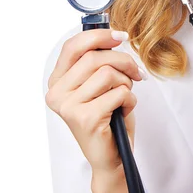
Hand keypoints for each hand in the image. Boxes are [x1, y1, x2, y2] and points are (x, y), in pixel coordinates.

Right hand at [45, 29, 142, 174]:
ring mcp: (69, 107)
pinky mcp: (86, 119)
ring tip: (124, 96)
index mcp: (57, 81)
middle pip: (94, 57)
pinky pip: (118, 93)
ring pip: (107, 73)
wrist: (111, 157)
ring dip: (126, 82)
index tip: (120, 36)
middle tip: (135, 72)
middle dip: (123, 61)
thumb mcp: (100, 84)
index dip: (99, 36)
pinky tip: (123, 110)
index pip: (73, 46)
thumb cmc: (108, 118)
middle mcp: (57, 93)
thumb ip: (99, 61)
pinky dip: (129, 99)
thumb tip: (115, 36)